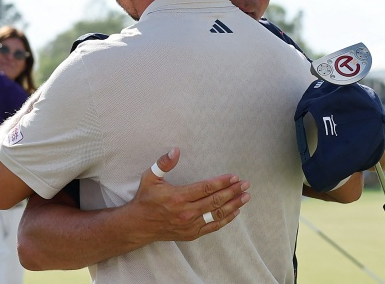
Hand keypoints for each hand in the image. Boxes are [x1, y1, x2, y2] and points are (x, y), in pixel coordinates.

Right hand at [123, 148, 250, 243]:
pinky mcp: (192, 233)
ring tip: (246, 196)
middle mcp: (186, 212)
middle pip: (215, 200)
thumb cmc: (146, 199)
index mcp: (178, 196)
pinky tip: (236, 211)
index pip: (206, 188)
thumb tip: (175, 150)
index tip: (234, 176)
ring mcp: (190, 225)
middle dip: (233, 191)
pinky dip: (226, 219)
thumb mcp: (150, 178)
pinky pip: (213, 226)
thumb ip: (163, 164)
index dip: (222, 182)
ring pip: (217, 214)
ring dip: (234, 205)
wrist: (138, 225)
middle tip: (246, 184)